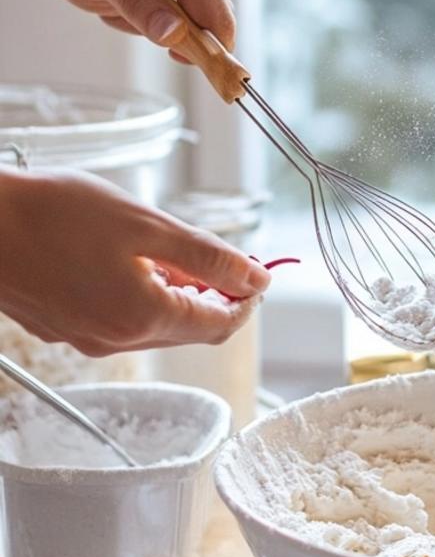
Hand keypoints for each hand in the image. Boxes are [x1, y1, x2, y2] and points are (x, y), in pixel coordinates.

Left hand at [0, 0, 233, 55]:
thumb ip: (135, 0)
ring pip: (190, 18)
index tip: (170, 57)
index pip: (215, 18)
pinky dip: (149, 9)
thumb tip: (175, 35)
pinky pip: (181, 7)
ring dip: (148, 19)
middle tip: (116, 6)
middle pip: (206, 22)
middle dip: (164, 30)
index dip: (203, 50)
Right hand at [0, 170, 270, 355]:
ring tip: (168, 252)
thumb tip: (258, 278)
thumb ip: (208, 257)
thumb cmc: (55, 215)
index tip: (254, 271)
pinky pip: (119, 321)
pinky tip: (127, 260)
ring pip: (155, 327)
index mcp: (145, 319)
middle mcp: (118, 341)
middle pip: (190, 330)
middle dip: (214, 297)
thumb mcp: (147, 226)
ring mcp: (86, 339)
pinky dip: (139, 297)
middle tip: (217, 257)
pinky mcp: (63, 328)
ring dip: (176, 296)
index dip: (246, 299)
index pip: (221, 325)